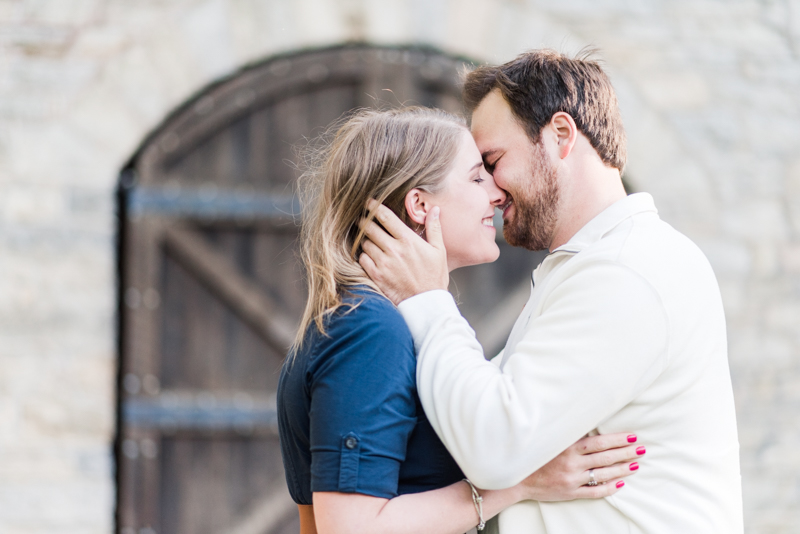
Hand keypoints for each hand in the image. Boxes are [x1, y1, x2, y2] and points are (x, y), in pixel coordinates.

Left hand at [358, 200, 448, 304]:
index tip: (369, 202)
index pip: (386, 216)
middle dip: (364, 220)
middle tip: (362, 218)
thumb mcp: (439, 251)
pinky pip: (362, 259)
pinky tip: (370, 255)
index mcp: (408, 240)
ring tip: (368, 239)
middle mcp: (394, 249)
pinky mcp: (376, 275)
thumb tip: (434, 209)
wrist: (426, 303)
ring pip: (365, 243)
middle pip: (370, 227)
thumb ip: (434, 228)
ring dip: (365, 239)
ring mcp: (383, 263)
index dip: (374, 206)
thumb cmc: (434, 277)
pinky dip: (364, 255)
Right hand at [517, 432, 644, 500]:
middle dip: (626, 453)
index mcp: (567, 448)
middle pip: (605, 458)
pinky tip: (621, 483)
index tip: (632, 437)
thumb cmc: (535, 455)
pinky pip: (595, 492)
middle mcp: (572, 463)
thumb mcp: (551, 440)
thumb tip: (590, 424)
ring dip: (622, 469)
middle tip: (641, 449)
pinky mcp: (571, 492)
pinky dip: (609, 488)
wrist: (518, 478)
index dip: (617, 440)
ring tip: (636, 465)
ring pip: (604, 475)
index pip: (599, 442)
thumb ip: (569, 435)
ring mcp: (572, 479)